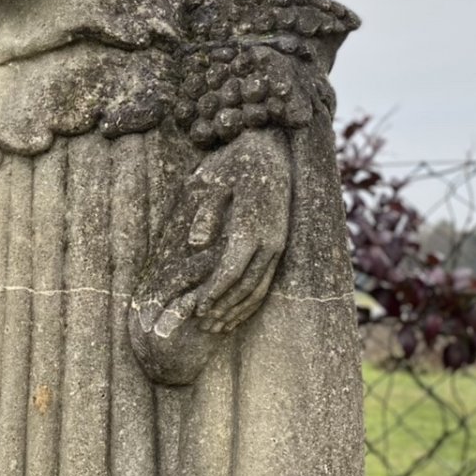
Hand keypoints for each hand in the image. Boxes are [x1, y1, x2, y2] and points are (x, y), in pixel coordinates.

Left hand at [129, 128, 291, 384]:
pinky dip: (252, 298)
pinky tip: (236, 309)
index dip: (215, 292)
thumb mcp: (213, 179)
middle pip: (247, 285)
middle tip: (203, 325)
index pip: (232, 270)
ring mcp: (278, 243)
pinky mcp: (280, 244)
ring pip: (260, 286)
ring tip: (217, 326)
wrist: (271, 149)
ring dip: (238, 308)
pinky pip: (267, 279)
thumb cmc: (235, 162)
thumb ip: (205, 211)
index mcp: (251, 226)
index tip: (198, 309)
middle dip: (225, 308)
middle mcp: (270, 239)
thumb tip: (196, 244)